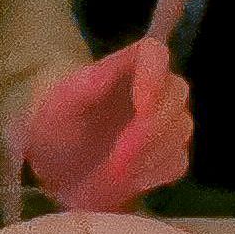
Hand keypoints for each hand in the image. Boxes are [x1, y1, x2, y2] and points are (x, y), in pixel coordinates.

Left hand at [20, 40, 193, 210]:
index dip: (154, 76)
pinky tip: (125, 180)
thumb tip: (102, 74)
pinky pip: (176, 162)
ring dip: (149, 154)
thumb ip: (82, 86)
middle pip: (176, 93)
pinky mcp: (167, 157)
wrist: (55, 166)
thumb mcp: (59, 105)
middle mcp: (154, 88)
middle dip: (150, 127)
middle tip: (119, 155)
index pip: (154, 52)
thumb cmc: (56, 124)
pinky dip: (153, 174)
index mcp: (127, 65)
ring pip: (179, 130)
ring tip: (112, 172)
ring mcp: (164, 122)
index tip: (141, 107)